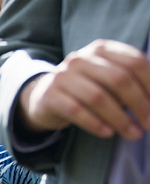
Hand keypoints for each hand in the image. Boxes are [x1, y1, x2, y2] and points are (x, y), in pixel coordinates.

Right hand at [18, 40, 149, 139]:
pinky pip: (77, 111)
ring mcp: (64, 76)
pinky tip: (108, 133)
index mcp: (101, 49)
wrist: (44, 96)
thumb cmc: (85, 89)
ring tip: (133, 134)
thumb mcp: (107, 79)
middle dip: (139, 104)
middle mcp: (82, 59)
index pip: (134, 62)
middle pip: (119, 79)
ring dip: (120, 119)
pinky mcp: (51, 95)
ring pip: (98, 97)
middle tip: (149, 124)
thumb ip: (131, 83)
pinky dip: (96, 124)